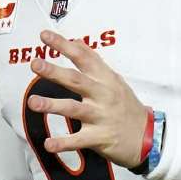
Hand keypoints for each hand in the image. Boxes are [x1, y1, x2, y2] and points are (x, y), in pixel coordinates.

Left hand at [26, 30, 149, 167]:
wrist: (147, 136)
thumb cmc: (127, 106)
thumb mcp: (114, 80)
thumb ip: (93, 62)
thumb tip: (76, 42)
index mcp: (105, 79)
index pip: (83, 57)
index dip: (63, 45)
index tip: (44, 35)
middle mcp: (102, 95)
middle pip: (76, 80)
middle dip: (55, 72)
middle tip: (35, 63)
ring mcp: (101, 116)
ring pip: (74, 109)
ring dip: (52, 105)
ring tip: (33, 102)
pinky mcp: (100, 137)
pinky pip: (78, 140)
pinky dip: (63, 143)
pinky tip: (48, 144)